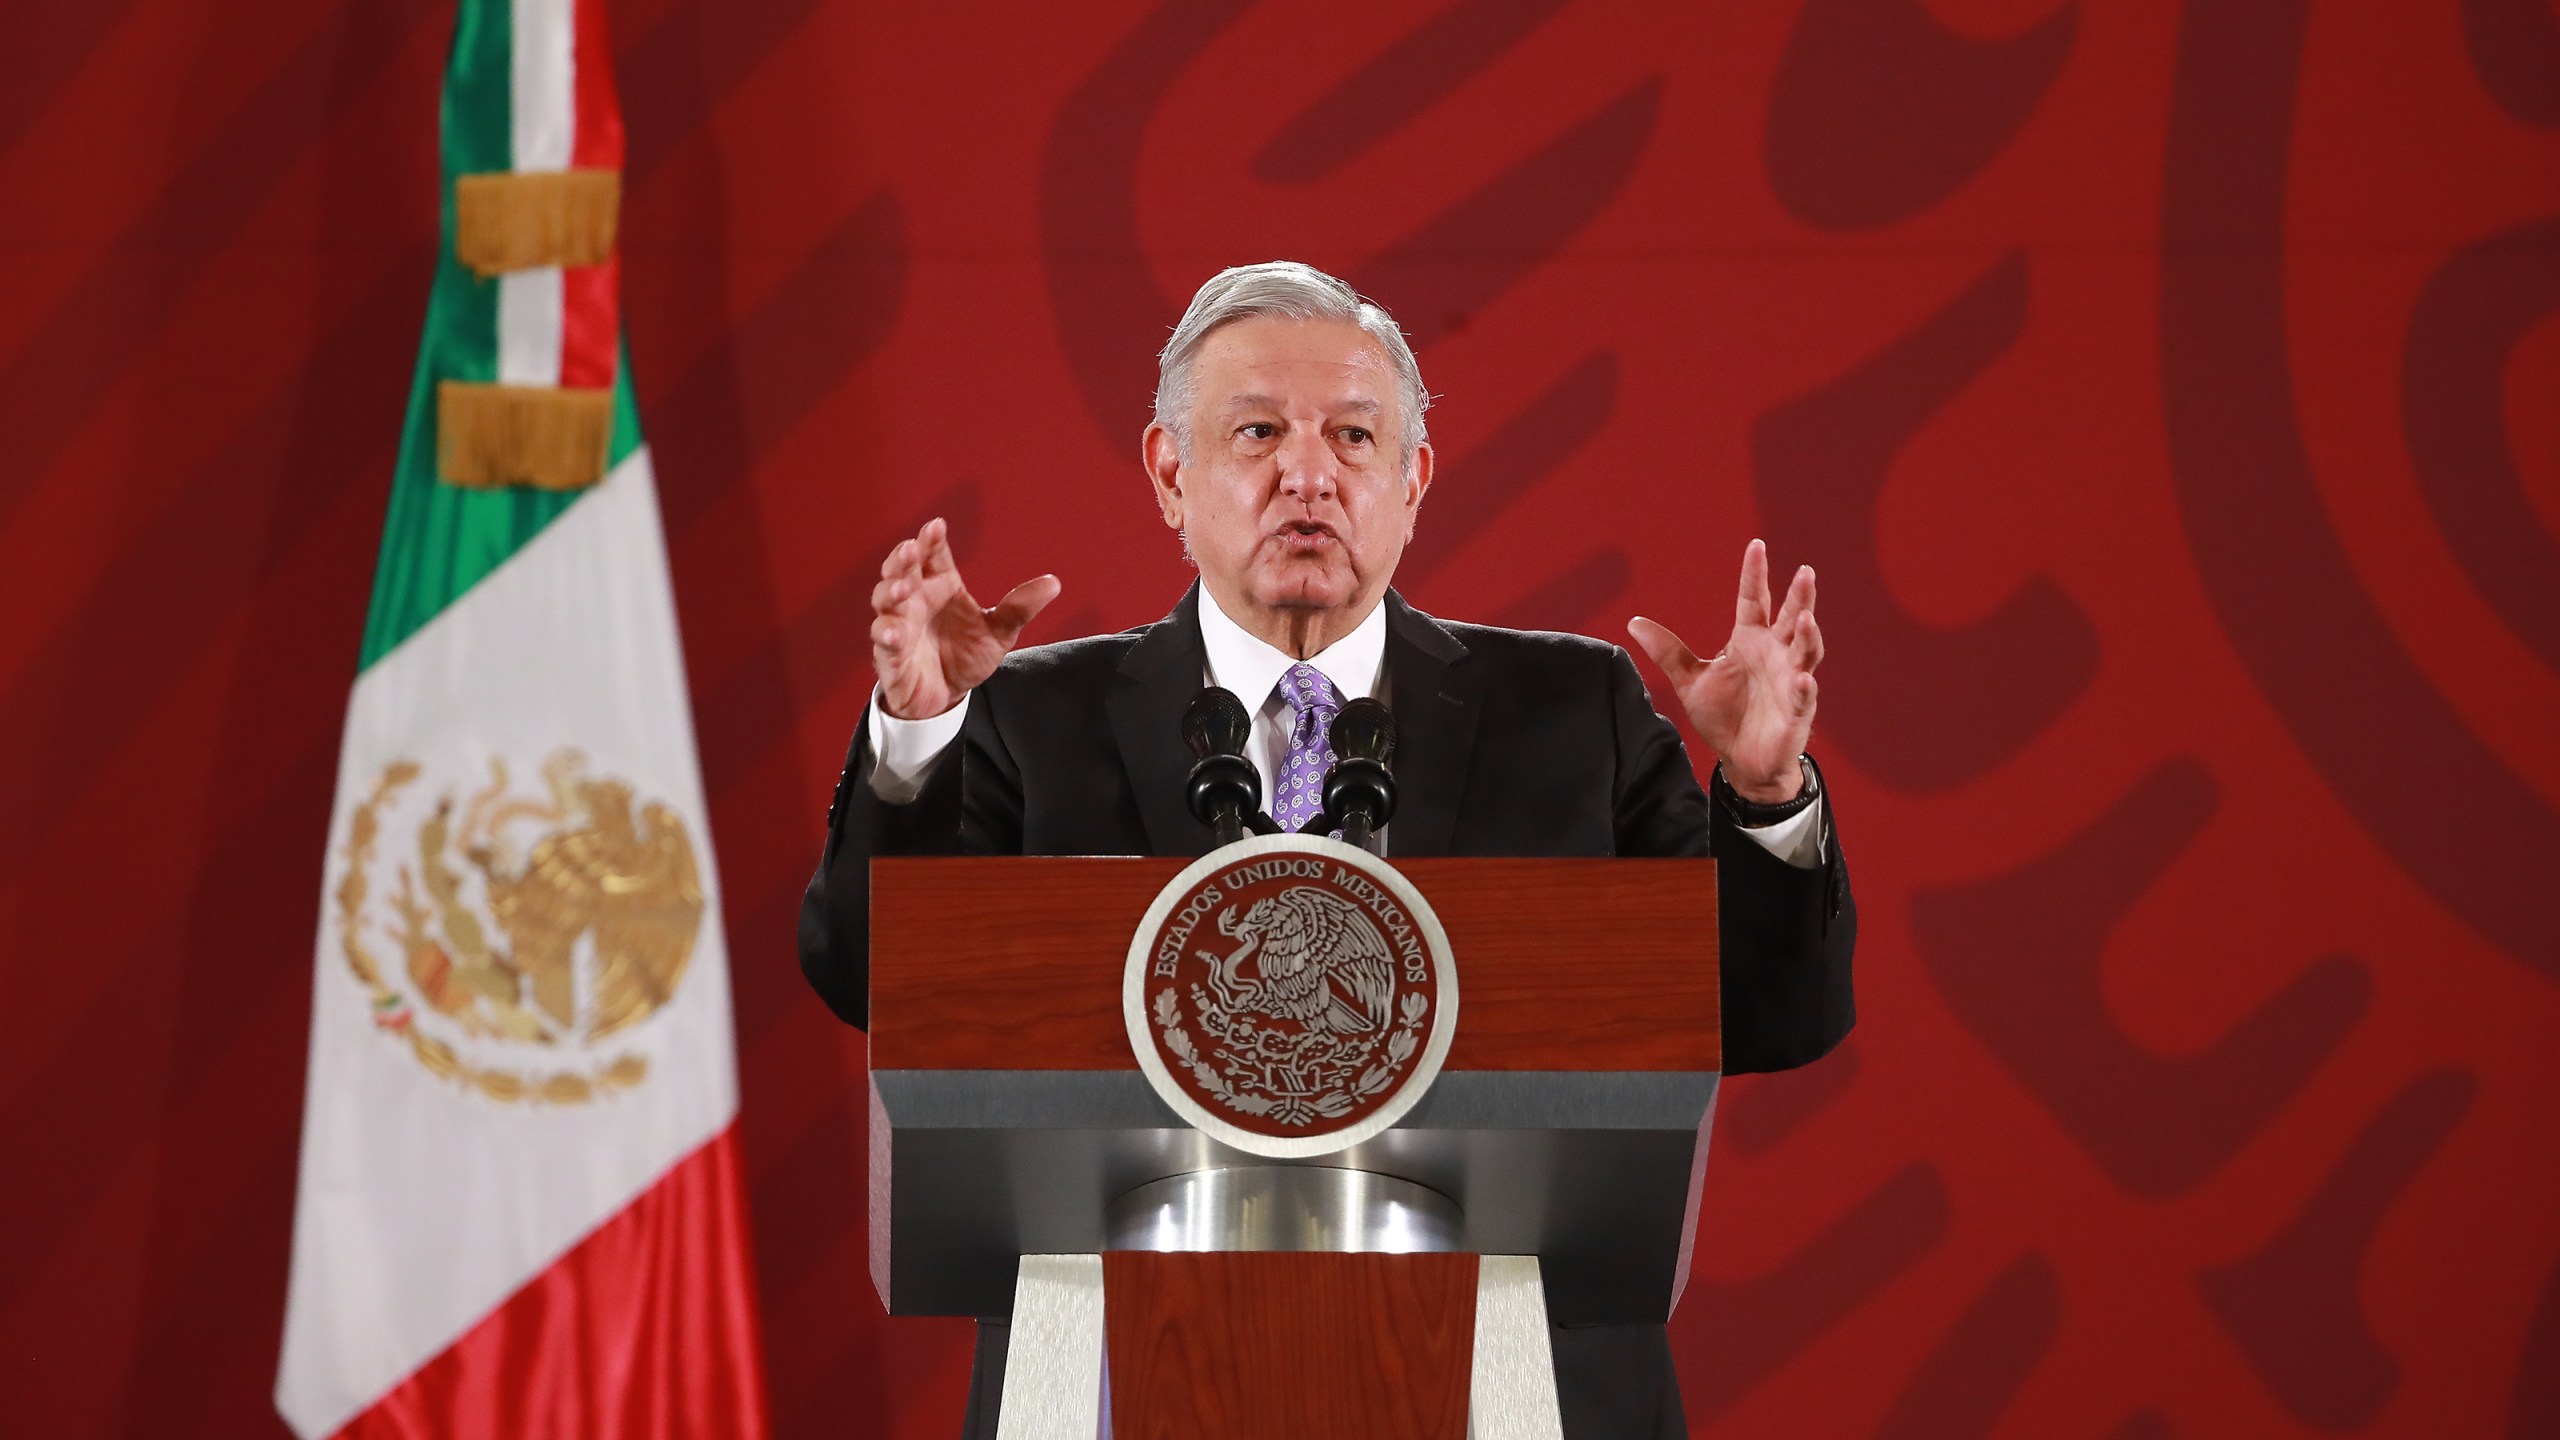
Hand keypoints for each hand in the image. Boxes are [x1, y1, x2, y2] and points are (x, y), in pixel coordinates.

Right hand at [870, 517, 1059, 719]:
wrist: (948, 697)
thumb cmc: (966, 655)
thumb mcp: (998, 633)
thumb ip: (1018, 609)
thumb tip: (1054, 584)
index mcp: (940, 585)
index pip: (933, 555)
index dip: (931, 540)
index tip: (937, 526)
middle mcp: (916, 600)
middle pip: (901, 570)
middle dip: (902, 559)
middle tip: (912, 550)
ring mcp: (900, 625)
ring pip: (885, 600)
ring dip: (890, 592)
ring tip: (903, 589)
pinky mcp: (891, 655)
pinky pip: (883, 642)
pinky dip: (886, 635)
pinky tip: (895, 633)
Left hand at [1627, 539, 1822, 802]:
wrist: (1741, 759)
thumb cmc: (1723, 716)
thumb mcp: (1690, 680)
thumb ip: (1668, 652)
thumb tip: (1634, 622)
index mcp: (1750, 641)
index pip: (1754, 600)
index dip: (1755, 574)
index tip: (1757, 545)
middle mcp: (1775, 655)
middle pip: (1791, 618)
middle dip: (1800, 597)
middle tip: (1804, 572)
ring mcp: (1790, 681)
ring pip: (1806, 651)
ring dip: (1808, 635)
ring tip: (1805, 619)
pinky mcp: (1797, 711)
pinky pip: (1804, 697)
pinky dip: (1805, 689)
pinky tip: (1804, 680)